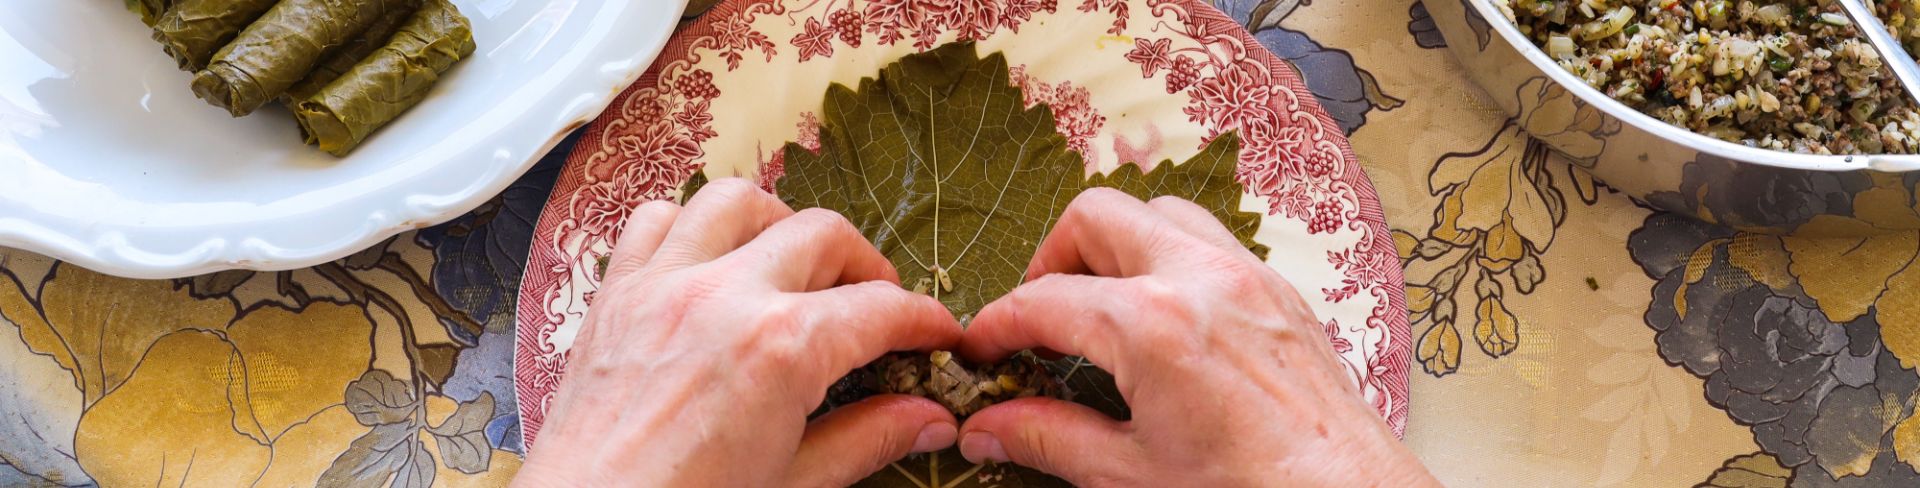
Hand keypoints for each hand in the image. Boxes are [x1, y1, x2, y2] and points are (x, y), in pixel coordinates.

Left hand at [515, 179, 964, 486]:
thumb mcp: (793, 485)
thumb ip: (866, 439)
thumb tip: (927, 418)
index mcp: (780, 349)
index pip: (881, 310)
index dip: (925, 320)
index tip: (938, 334)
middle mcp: (725, 296)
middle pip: (824, 235)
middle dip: (864, 267)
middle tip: (877, 310)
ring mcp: (664, 286)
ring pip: (738, 201)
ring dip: (779, 226)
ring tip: (795, 269)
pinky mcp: (616, 295)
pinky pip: (655, 220)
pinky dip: (689, 227)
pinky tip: (709, 265)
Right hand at [955, 189, 1438, 486]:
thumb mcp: (1131, 474)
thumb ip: (1049, 439)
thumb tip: (989, 428)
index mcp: (1152, 326)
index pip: (1043, 301)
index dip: (997, 325)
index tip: (980, 350)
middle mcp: (1199, 279)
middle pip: (1096, 217)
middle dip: (1053, 259)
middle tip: (1039, 318)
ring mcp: (1246, 276)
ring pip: (1160, 212)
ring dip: (1118, 245)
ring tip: (1100, 306)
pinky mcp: (1279, 292)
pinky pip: (1212, 241)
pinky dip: (1173, 259)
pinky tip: (1164, 317)